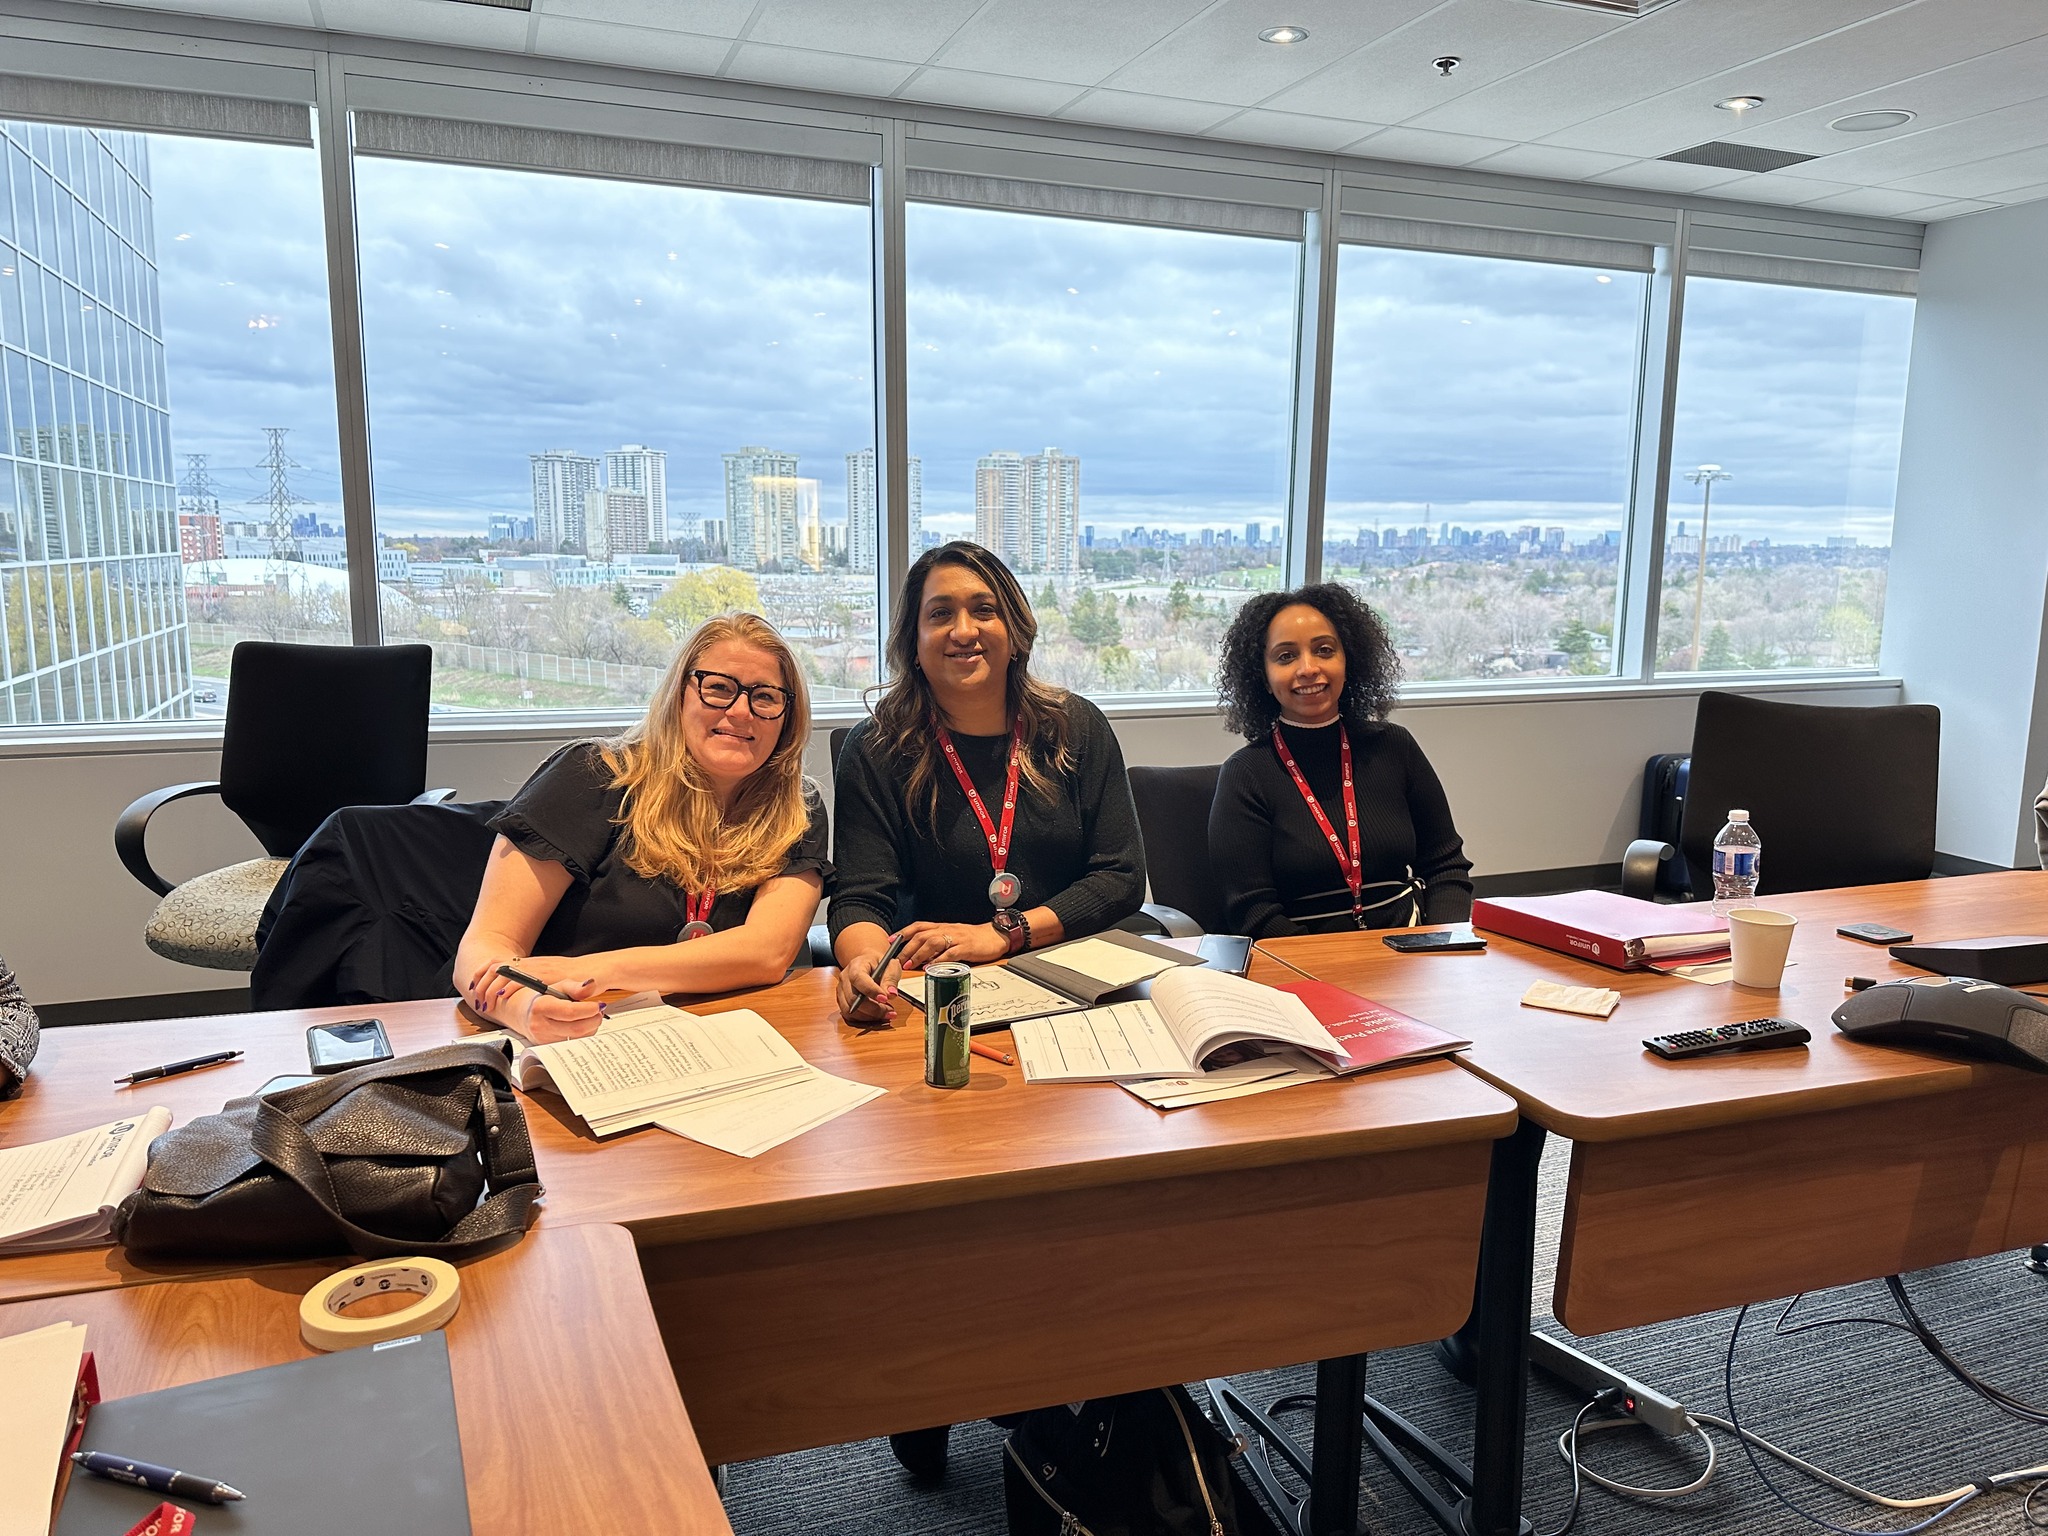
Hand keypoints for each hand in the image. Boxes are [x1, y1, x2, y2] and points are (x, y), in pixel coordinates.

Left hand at [463, 955, 599, 1020]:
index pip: (498, 965)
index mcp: (531, 964)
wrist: (601, 971)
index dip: (483, 975)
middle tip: (477, 999)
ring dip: (492, 987)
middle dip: (482, 983)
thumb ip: (537, 984)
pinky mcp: (547, 976)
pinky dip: (510, 987)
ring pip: (506, 972)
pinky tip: (504, 996)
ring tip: (485, 1001)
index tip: (474, 989)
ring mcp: (539, 968)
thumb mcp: (552, 980)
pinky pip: (524, 979)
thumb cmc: (579, 978)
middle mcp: (532, 963)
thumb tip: (521, 993)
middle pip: (496, 968)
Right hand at [518, 990, 606, 1042]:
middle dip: (594, 1020)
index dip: (589, 1009)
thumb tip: (591, 984)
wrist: (526, 1013)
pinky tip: (582, 1025)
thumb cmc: (544, 998)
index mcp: (541, 1007)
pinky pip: (573, 1044)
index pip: (570, 1012)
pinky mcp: (549, 1049)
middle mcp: (540, 1026)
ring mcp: (544, 1040)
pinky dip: (583, 1035)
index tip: (598, 1005)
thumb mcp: (560, 986)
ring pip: (577, 1039)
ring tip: (590, 1016)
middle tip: (599, 1011)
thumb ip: (577, 987)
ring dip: (591, 1028)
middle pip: (576, 1029)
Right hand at [835, 945, 903, 1025]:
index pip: (858, 978)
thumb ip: (891, 979)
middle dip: (873, 1008)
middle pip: (853, 998)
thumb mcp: (890, 966)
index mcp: (856, 965)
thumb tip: (890, 994)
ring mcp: (841, 991)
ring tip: (886, 1013)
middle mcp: (845, 978)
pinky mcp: (842, 1002)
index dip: (871, 991)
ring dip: (869, 1016)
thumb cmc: (880, 965)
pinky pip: (850, 1016)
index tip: (885, 998)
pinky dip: (864, 1019)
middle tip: (890, 1010)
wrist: (869, 965)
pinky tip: (877, 1016)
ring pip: (850, 1010)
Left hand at [892, 921, 1007, 970]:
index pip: (919, 926)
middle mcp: (947, 930)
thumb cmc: (973, 938)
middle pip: (922, 935)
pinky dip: (939, 961)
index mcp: (942, 927)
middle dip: (907, 948)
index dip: (904, 933)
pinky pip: (950, 953)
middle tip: (898, 960)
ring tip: (910, 965)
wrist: (995, 935)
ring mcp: (956, 938)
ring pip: (933, 942)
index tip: (891, 941)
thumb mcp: (953, 936)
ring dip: (919, 954)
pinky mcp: (966, 948)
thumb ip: (938, 944)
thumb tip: (921, 955)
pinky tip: (931, 967)